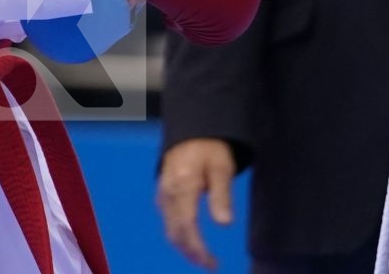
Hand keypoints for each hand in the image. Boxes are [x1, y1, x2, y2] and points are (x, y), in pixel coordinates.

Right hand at [157, 137, 236, 268]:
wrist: (193, 128)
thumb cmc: (210, 147)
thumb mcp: (221, 167)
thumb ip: (222, 195)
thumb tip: (224, 224)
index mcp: (182, 186)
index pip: (187, 227)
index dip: (198, 249)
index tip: (211, 263)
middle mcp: (168, 193)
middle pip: (175, 232)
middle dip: (191, 253)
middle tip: (209, 265)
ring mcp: (163, 193)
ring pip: (169, 228)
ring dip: (184, 247)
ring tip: (202, 257)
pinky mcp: (163, 192)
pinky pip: (167, 220)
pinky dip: (178, 235)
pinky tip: (189, 239)